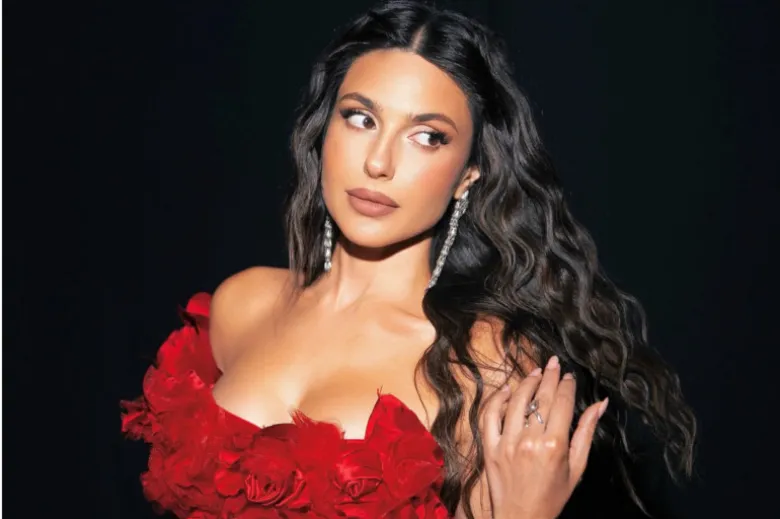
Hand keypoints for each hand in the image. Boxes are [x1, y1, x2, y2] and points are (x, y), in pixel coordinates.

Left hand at [480, 355, 607, 518]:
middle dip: (549, 376)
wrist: (522, 517)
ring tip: (534, 372)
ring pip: (516, 401)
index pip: (562, 402)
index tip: (569, 375)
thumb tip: (601, 404)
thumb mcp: (577, 466)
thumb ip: (586, 432)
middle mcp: (530, 440)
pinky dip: (498, 399)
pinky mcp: (490, 447)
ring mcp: (507, 443)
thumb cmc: (553, 495)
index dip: (567, 385)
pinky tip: (508, 389)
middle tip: (553, 362)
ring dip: (526, 382)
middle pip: (541, 397)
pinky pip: (490, 415)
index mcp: (554, 445)